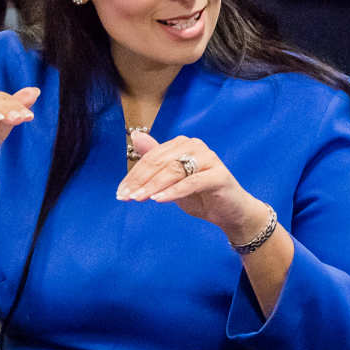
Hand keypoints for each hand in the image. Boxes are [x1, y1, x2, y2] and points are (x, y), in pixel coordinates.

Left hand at [116, 132, 269, 244]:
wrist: (230, 212)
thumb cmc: (200, 194)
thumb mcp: (172, 180)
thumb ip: (155, 159)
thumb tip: (135, 137)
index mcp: (183, 144)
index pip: (152, 157)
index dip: (134, 175)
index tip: (120, 192)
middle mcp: (196, 146)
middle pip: (160, 162)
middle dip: (140, 180)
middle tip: (125, 197)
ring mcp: (209, 159)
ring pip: (174, 170)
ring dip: (153, 186)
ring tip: (138, 199)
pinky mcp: (219, 175)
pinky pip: (191, 182)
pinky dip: (173, 191)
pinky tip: (158, 200)